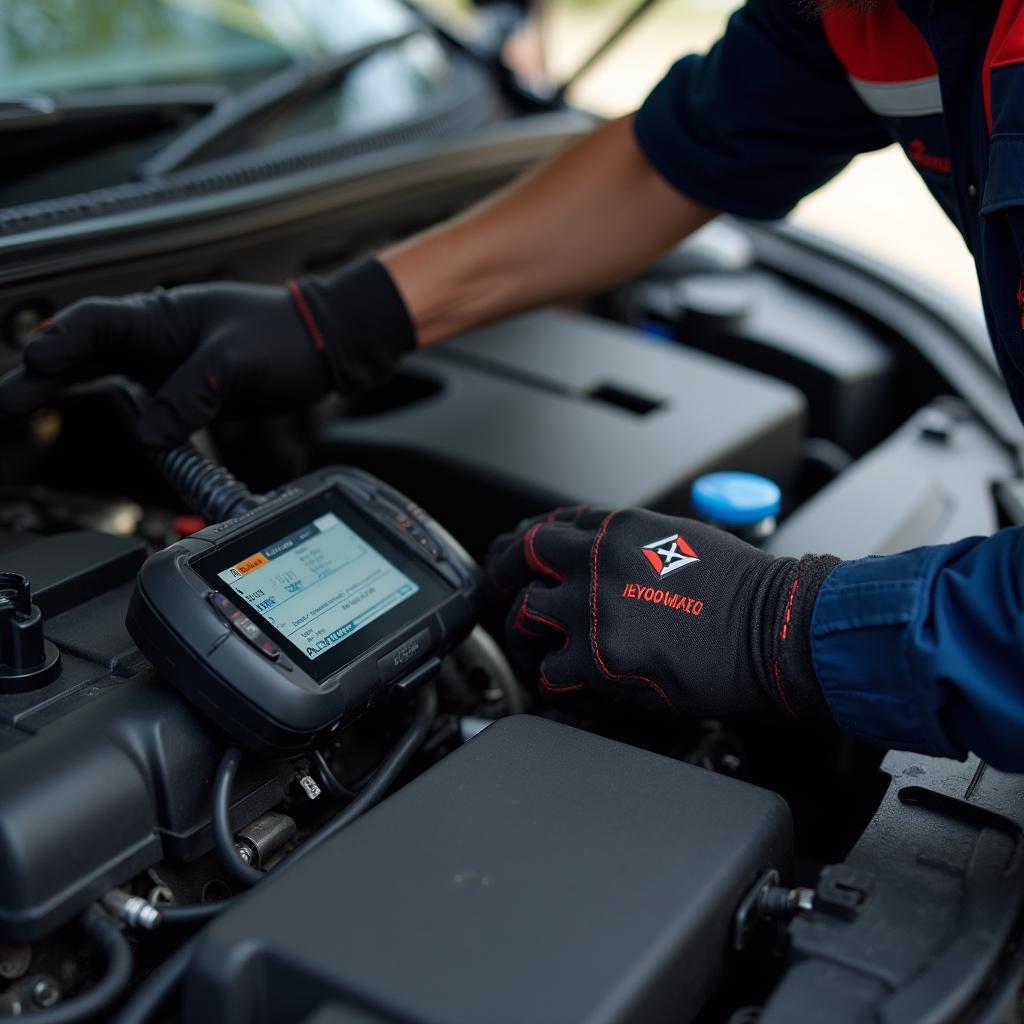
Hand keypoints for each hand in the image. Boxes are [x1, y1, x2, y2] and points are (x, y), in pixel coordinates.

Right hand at [0, 258, 414, 446]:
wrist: (321, 348)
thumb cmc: (284, 337)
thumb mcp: (237, 362)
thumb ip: (194, 394)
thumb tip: (152, 434)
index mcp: (162, 316)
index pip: (98, 321)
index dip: (64, 339)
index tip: (39, 358)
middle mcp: (154, 338)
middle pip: (84, 352)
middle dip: (41, 372)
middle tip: (6, 399)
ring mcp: (163, 365)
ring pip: (101, 376)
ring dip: (63, 391)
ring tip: (19, 407)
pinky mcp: (180, 392)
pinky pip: (136, 403)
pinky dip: (112, 413)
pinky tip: (84, 418)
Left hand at [487, 506, 838, 718]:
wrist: (776, 629)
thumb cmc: (741, 589)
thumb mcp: (678, 538)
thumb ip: (625, 542)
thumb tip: (588, 547)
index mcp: (617, 529)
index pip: (545, 527)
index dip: (520, 546)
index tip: (513, 558)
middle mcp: (598, 561)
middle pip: (518, 560)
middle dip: (502, 579)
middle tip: (500, 598)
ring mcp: (596, 610)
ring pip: (525, 617)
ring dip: (524, 636)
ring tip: (533, 649)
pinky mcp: (602, 659)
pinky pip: (551, 672)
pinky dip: (554, 681)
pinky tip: (565, 683)